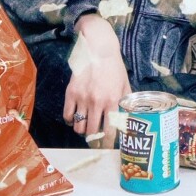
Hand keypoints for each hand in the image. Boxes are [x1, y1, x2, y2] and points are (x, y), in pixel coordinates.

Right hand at [65, 16, 130, 140]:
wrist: (98, 49)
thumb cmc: (114, 67)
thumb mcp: (125, 84)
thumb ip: (126, 102)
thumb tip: (128, 118)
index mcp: (113, 101)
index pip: (110, 131)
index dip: (108, 143)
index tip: (107, 146)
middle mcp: (97, 102)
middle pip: (92, 132)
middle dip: (94, 139)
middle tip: (95, 139)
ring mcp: (82, 98)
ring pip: (79, 127)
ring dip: (82, 131)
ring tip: (85, 128)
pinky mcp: (71, 93)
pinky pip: (67, 115)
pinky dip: (70, 121)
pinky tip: (74, 119)